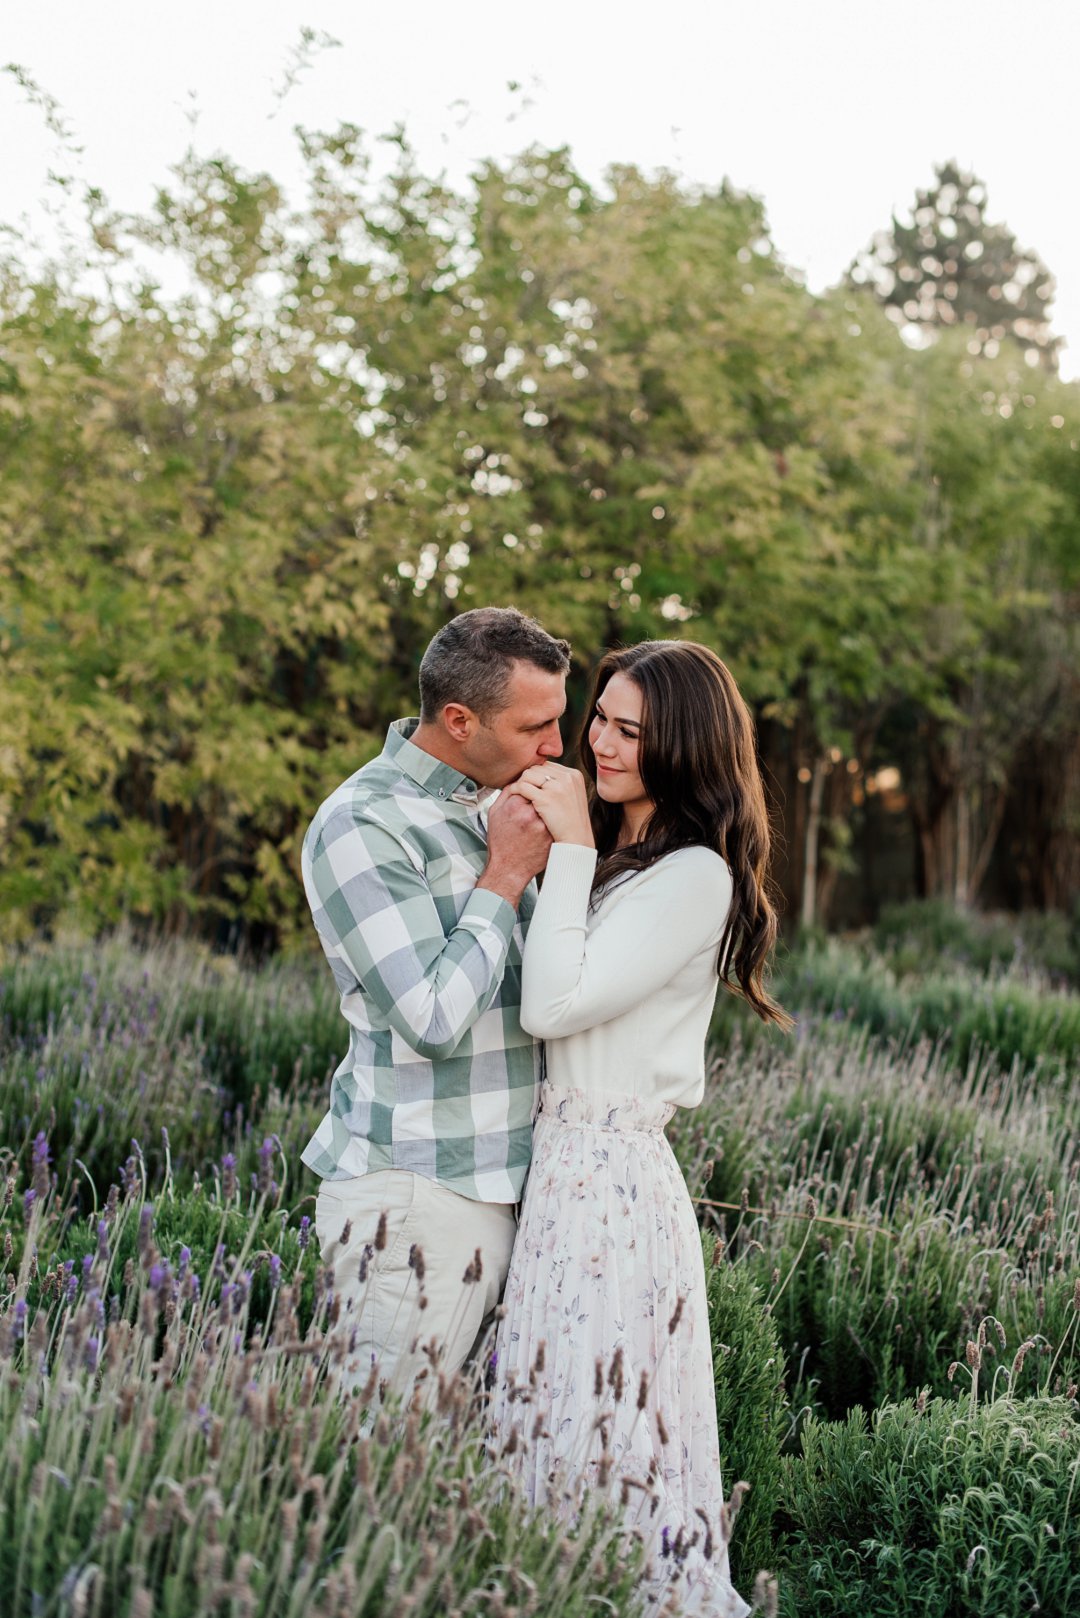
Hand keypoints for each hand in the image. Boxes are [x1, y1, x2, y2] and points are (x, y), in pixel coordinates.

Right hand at [477, 790, 552, 907]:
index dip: (528, 787)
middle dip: (540, 793)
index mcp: (515, 805)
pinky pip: (556, 817)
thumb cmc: (500, 840)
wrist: (509, 868)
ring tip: (542, 811)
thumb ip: (507, 793)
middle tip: (535, 801)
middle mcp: (531, 814)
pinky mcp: (553, 834)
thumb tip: (520, 780)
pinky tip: (548, 821)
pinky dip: (554, 816)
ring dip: (549, 803)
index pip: (528, 783)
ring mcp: (544, 825)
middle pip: (542, 791)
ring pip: (551, 803)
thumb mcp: (495, 813)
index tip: (526, 794)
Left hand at [504, 763, 593, 846]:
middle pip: (537, 768)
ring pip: (528, 774)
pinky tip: (514, 795)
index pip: (548, 766)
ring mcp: (556, 787)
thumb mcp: (573, 795)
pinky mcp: (545, 798)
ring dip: (521, 782)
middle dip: (528, 778)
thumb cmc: (572, 821)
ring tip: (518, 792)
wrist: (576, 839)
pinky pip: (523, 786)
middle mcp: (567, 777)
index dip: (537, 775)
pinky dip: (516, 790)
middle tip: (522, 789)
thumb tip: (544, 774)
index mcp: (574, 775)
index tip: (531, 784)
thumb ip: (562, 783)